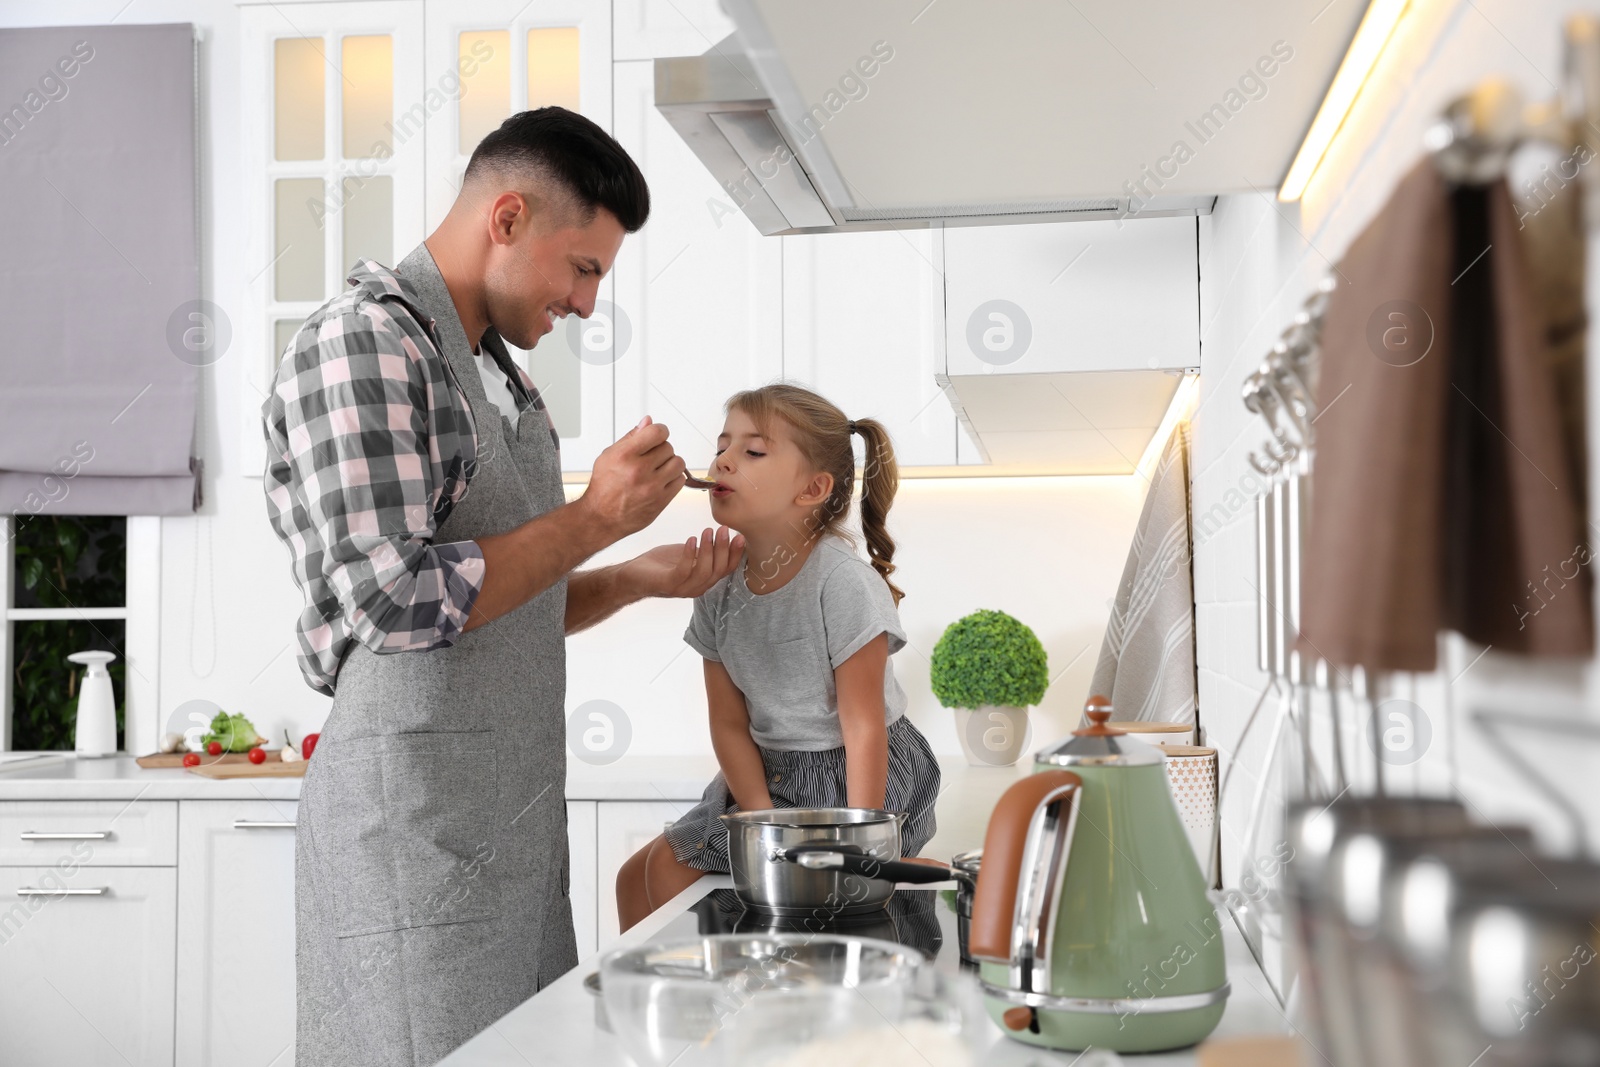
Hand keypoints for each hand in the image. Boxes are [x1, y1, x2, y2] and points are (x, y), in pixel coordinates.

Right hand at [579, 417, 686, 538]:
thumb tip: (648, 421)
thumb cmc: (604, 487)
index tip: (657, 435)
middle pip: (668, 447)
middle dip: (661, 450)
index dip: (659, 431)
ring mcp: (652, 487)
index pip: (657, 432)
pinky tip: (661, 481)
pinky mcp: (661, 500)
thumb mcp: (609, 455)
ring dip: (670, 463)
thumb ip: (631, 437)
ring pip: (678, 463)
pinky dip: (673, 478)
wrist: (601, 517)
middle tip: (651, 458)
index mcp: (625, 455)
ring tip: (658, 469)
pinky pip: (680, 480)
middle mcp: (639, 470)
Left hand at [622, 525, 743, 597]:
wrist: (633, 576)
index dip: (735, 554)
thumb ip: (704, 550)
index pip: (726, 569)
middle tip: (723, 529)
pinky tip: (691, 540)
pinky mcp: (668, 585)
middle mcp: (698, 587)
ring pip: (704, 571)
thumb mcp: (688, 554)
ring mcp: (683, 589)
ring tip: (707, 531)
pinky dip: (689, 555)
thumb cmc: (661, 564)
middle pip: (718, 570)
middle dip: (724, 548)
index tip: (739, 536)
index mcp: (705, 580)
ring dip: (708, 550)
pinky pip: (683, 571)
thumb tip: (723, 533)